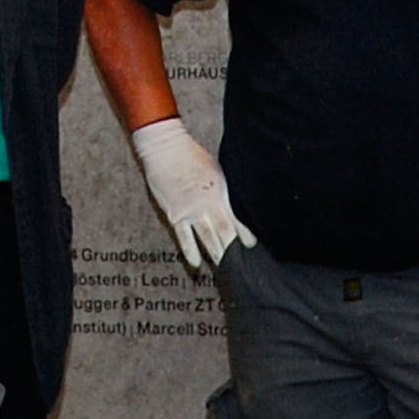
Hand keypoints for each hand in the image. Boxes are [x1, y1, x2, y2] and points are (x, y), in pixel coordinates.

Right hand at [129, 117, 256, 278]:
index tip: (252, 247)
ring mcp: (190, 211)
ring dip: (215, 254)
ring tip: (224, 270)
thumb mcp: (216, 170)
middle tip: (241, 267)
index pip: (236, 220)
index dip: (244, 235)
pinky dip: (191, 251)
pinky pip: (184, 237)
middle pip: (224, 233)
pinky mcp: (174, 214)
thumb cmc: (191, 155)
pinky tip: (196, 264)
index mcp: (220, 192)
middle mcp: (207, 204)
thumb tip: (233, 202)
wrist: (165, 148)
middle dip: (233, 250)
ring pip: (206, 238)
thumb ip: (223, 190)